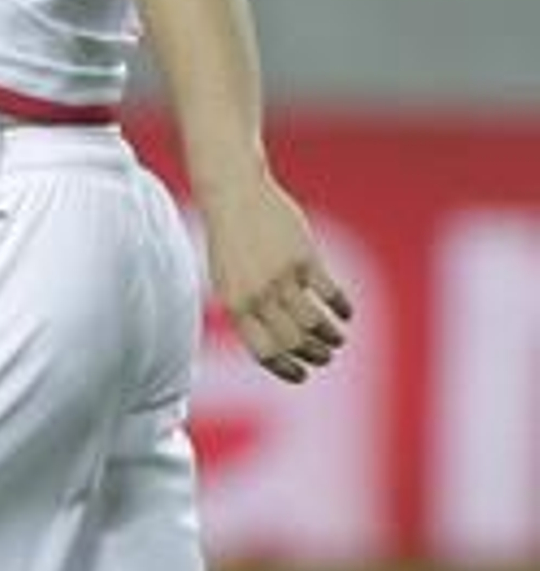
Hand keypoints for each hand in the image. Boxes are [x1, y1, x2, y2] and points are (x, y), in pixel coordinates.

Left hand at [203, 173, 352, 384]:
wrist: (233, 194)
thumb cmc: (229, 240)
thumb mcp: (225, 279)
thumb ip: (245, 311)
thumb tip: (272, 345)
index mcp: (235, 305)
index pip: (264, 352)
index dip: (285, 369)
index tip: (302, 375)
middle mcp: (258, 295)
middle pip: (294, 341)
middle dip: (313, 355)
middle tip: (324, 356)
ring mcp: (282, 277)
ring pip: (315, 323)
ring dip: (330, 337)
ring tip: (336, 340)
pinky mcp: (305, 258)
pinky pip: (330, 294)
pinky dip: (342, 309)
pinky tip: (346, 313)